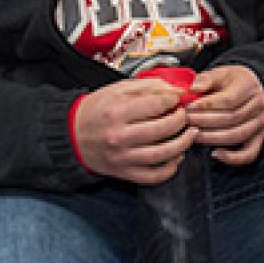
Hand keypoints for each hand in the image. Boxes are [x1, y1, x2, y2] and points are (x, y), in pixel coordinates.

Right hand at [73, 77, 197, 184]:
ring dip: (183, 143)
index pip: (156, 105)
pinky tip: (177, 156)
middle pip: (162, 129)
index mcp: (116, 112)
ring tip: (190, 133)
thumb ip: (148, 86)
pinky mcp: (123, 172)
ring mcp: (122, 157)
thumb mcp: (118, 90)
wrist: (72, 136)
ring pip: (161, 154)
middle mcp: (119, 137)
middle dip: (181, 120)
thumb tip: (176, 89)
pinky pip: (153, 176)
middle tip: (185, 114)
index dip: (173, 100)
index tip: (178, 98)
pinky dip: (170, 168)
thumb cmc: (97, 110)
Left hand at [186, 64, 263, 165]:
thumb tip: (193, 89)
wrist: (250, 87)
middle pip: (232, 118)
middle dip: (205, 122)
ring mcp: (260, 123)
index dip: (207, 106)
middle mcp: (258, 105)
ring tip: (193, 135)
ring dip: (212, 138)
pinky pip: (249, 153)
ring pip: (236, 135)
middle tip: (186, 121)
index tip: (188, 107)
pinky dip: (232, 158)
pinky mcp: (258, 138)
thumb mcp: (220, 72)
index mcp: (249, 86)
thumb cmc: (231, 81)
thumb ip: (206, 79)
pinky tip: (215, 154)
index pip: (228, 99)